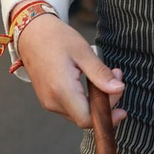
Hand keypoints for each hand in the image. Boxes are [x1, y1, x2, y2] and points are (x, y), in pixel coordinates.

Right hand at [14, 14, 125, 129]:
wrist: (31, 33)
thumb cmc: (56, 38)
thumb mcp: (83, 52)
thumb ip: (100, 73)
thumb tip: (119, 89)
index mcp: (61, 90)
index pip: (87, 119)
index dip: (107, 115)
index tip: (121, 102)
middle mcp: (52, 101)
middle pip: (85, 118)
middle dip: (105, 103)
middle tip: (116, 76)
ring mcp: (48, 102)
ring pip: (79, 113)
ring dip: (96, 100)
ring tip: (105, 75)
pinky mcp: (48, 99)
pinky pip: (71, 107)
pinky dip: (85, 99)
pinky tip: (90, 81)